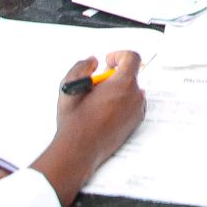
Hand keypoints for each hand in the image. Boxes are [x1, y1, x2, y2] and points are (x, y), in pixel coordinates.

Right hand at [31, 52, 147, 205]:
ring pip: (131, 90)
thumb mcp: (69, 87)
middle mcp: (135, 96)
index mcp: (122, 84)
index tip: (107, 62)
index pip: (132, 57)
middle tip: (96, 86)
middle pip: (130, 75)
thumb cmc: (75, 121)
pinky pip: (132, 105)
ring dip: (116, 90)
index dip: (119, 55)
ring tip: (97, 102)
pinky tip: (103, 113)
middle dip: (113, 76)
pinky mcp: (136, 123)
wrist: (80, 150)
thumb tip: (93, 61)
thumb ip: (81, 67)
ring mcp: (137, 111)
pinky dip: (121, 103)